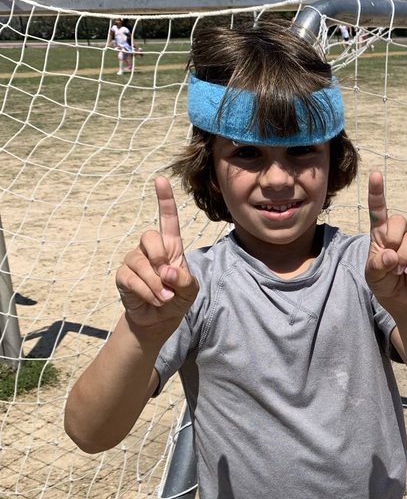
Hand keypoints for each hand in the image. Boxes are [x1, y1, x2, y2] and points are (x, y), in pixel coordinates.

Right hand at [115, 177, 198, 328]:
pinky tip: (154, 299)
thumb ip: (184, 279)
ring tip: (164, 297)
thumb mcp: (190, 290)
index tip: (161, 179)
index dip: (164, 199)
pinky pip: (132, 278)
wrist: (159, 319)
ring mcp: (134, 260)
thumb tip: (166, 270)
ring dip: (156, 284)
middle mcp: (150, 249)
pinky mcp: (123, 275)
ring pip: (141, 262)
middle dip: (160, 257)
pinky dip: (147, 292)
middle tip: (168, 278)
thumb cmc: (177, 298)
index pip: (167, 219)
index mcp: (170, 246)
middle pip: (150, 236)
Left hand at [365, 170, 406, 310]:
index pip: (378, 209)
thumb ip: (377, 264)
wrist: (398, 296)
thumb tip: (391, 255)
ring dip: (403, 258)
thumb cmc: (382, 280)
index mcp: (379, 233)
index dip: (377, 192)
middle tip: (389, 258)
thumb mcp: (372, 274)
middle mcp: (397, 233)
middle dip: (392, 239)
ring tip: (398, 270)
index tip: (376, 174)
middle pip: (398, 220)